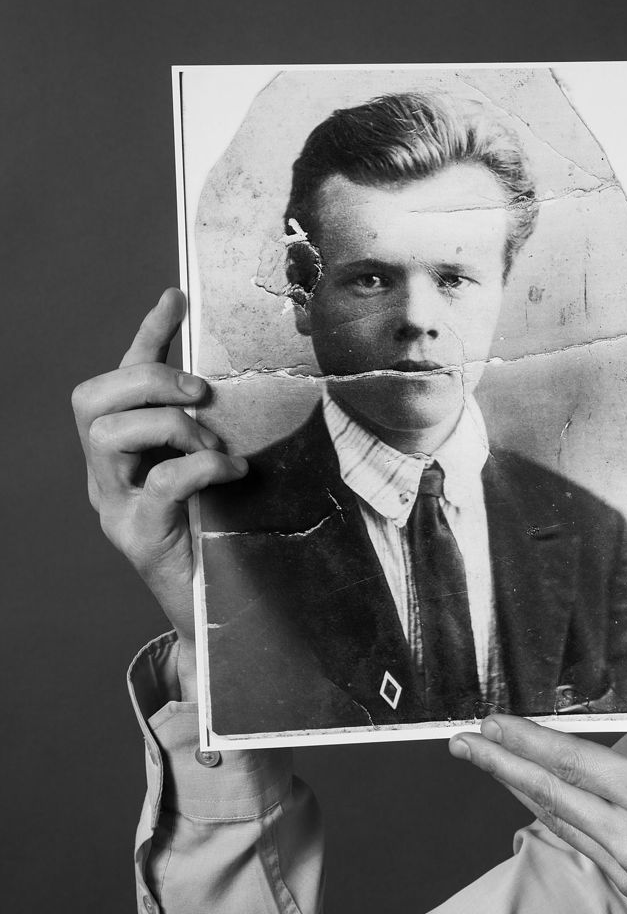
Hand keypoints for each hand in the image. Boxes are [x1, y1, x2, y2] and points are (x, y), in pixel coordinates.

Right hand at [72, 289, 247, 693]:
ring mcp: (115, 506)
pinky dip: (201, 465)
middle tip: (202, 395)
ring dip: (170, 424)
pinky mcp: (136, 536)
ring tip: (213, 444)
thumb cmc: (221, 541)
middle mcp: (108, 475)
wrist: (217, 617)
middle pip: (92, 398)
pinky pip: (160, 481)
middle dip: (150, 380)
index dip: (147, 333)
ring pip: (108, 432)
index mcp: (128, 453)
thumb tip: (247, 393)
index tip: (177, 296)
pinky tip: (235, 473)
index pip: (122, 377)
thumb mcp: (219, 476)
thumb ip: (217, 437)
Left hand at [449, 635, 626, 913]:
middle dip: (499, 765)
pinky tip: (545, 803)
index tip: (488, 722)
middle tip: (461, 742)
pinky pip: (581, 847)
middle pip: (548, 795)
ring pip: (558, 823)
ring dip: (520, 790)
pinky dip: (554, 818)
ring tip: (491, 764)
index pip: (570, 763)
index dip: (523, 741)